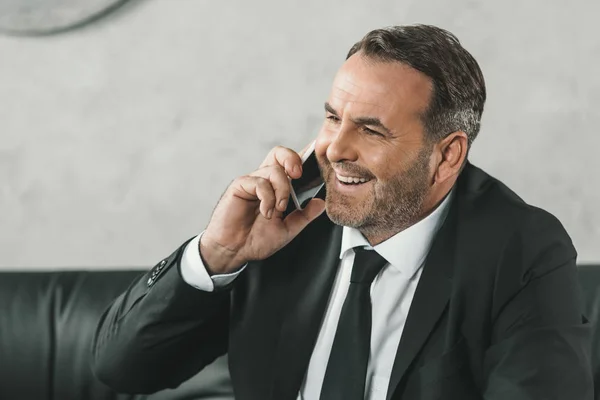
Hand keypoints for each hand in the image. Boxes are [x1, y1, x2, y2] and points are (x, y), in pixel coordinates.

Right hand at [200, 145, 325, 274]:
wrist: (234, 251)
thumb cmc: (256, 239)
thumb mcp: (287, 229)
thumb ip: (304, 216)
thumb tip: (321, 203)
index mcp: (277, 188)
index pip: (291, 166)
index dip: (304, 159)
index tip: (317, 162)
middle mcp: (265, 181)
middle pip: (279, 154)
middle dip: (292, 159)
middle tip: (298, 175)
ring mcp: (252, 182)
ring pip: (274, 170)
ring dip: (282, 190)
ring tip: (279, 209)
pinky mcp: (240, 186)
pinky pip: (259, 182)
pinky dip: (267, 197)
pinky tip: (265, 212)